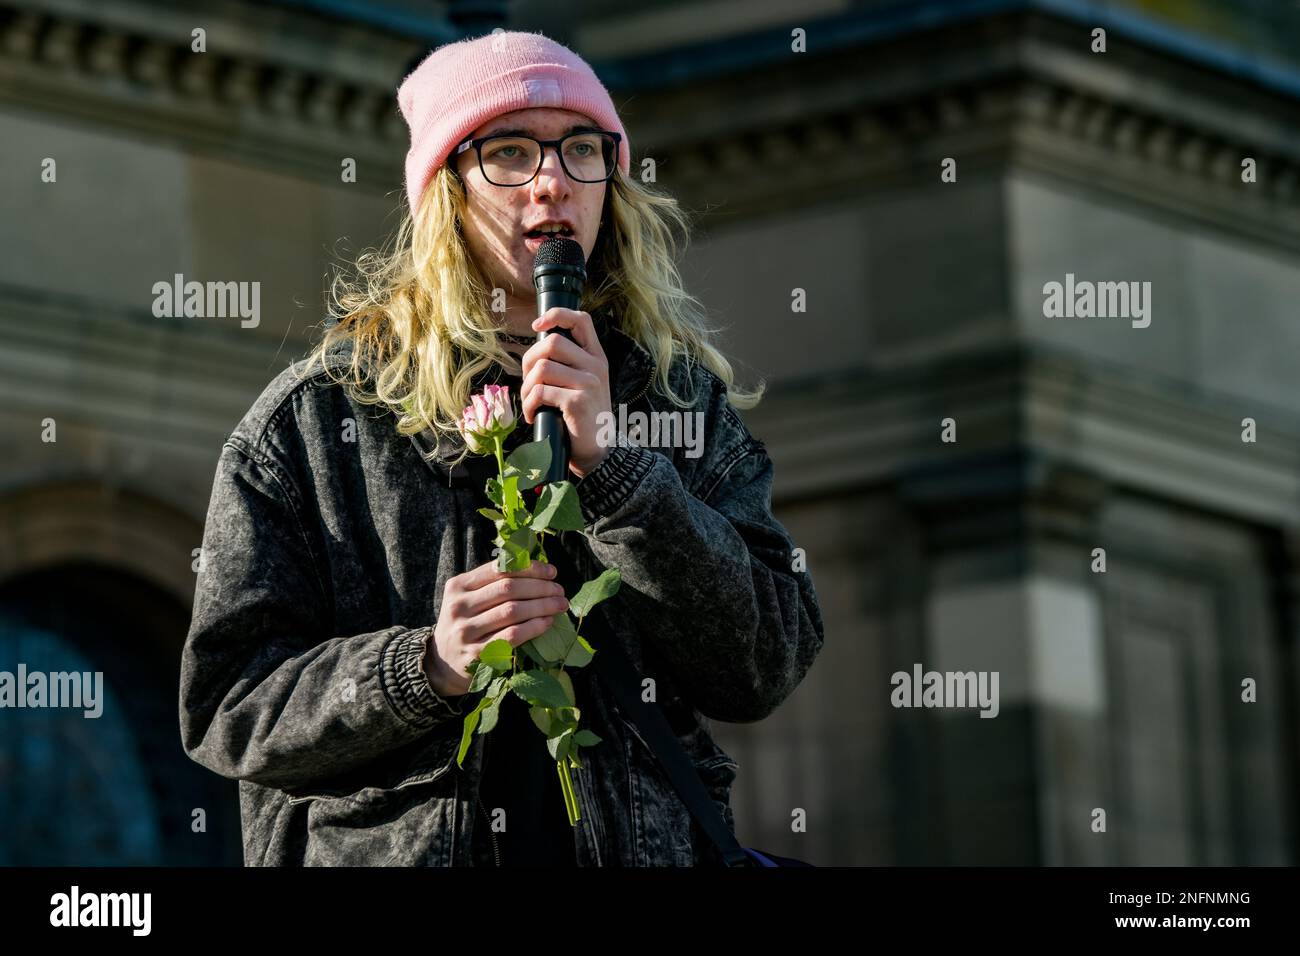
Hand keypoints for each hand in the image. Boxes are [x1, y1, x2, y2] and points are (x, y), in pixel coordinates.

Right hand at [425, 559, 569, 696]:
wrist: (441, 664)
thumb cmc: (465, 624)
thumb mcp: (468, 599)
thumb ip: (493, 584)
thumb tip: (538, 571)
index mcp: (458, 586)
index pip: (500, 569)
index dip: (529, 568)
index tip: (551, 572)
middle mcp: (459, 606)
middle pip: (508, 589)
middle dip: (540, 587)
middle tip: (560, 590)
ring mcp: (465, 631)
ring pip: (512, 611)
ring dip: (542, 606)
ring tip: (560, 604)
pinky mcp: (476, 654)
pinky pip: (512, 636)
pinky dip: (534, 627)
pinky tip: (547, 623)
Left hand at [520, 307, 612, 478]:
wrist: (597, 451)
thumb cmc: (582, 417)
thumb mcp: (583, 384)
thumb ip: (568, 364)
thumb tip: (536, 351)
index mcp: (596, 357)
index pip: (580, 320)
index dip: (556, 315)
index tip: (537, 326)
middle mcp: (596, 366)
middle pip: (552, 343)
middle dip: (529, 361)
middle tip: (527, 383)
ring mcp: (589, 383)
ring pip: (542, 368)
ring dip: (526, 388)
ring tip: (530, 403)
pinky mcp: (578, 401)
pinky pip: (540, 392)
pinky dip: (529, 405)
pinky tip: (533, 415)